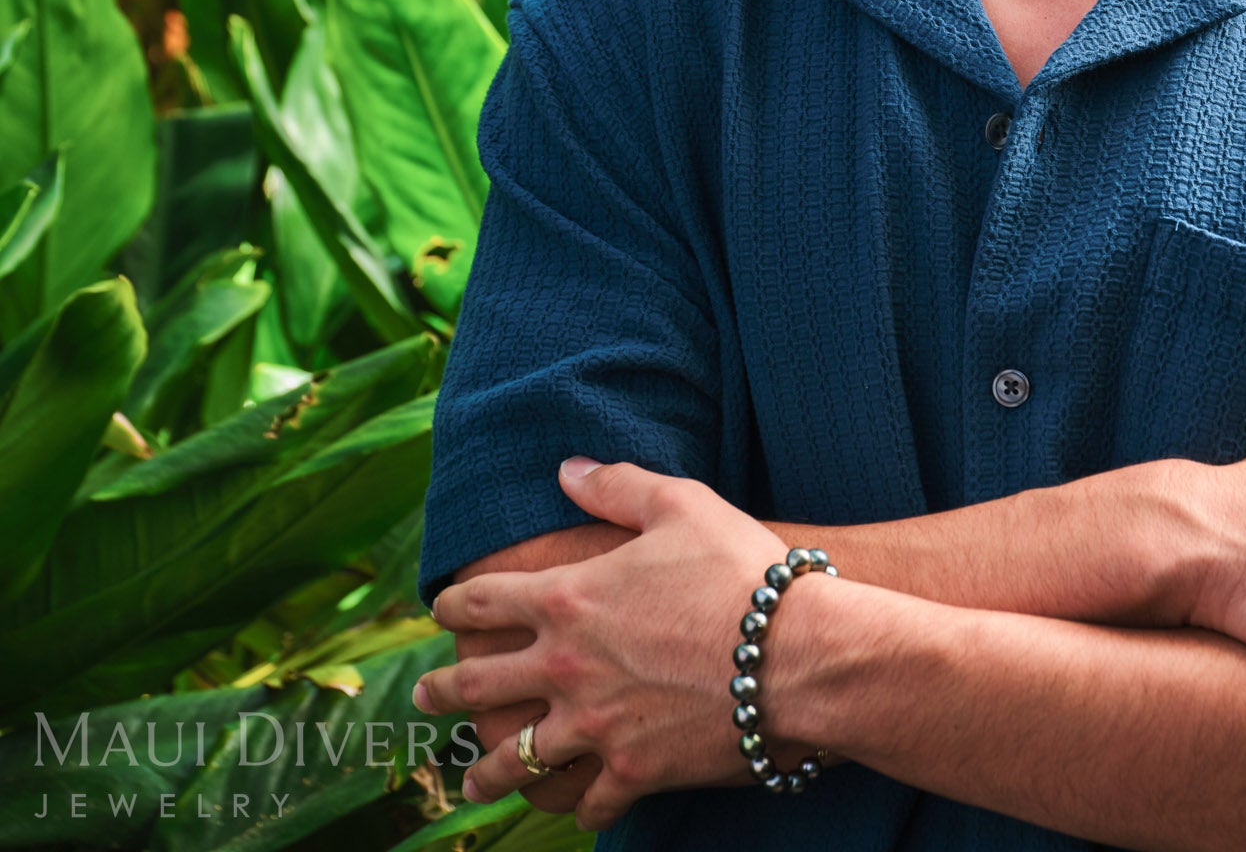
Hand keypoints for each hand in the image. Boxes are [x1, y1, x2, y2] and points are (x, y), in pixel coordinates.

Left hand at [413, 459, 823, 831]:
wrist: (792, 653)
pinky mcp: (631, 771)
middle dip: (444, 693)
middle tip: (426, 699)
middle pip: (478, 686)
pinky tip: (574, 805)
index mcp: (568, 599)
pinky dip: (578, 804)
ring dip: (485, 772)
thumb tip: (567, 468)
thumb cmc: (739, 569)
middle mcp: (565, 667)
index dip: (453, 604)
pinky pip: (587, 800)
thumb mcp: (681, 503)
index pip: (483, 601)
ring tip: (471, 779)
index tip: (440, 611)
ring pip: (515, 760)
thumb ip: (616, 485)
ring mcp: (593, 726)